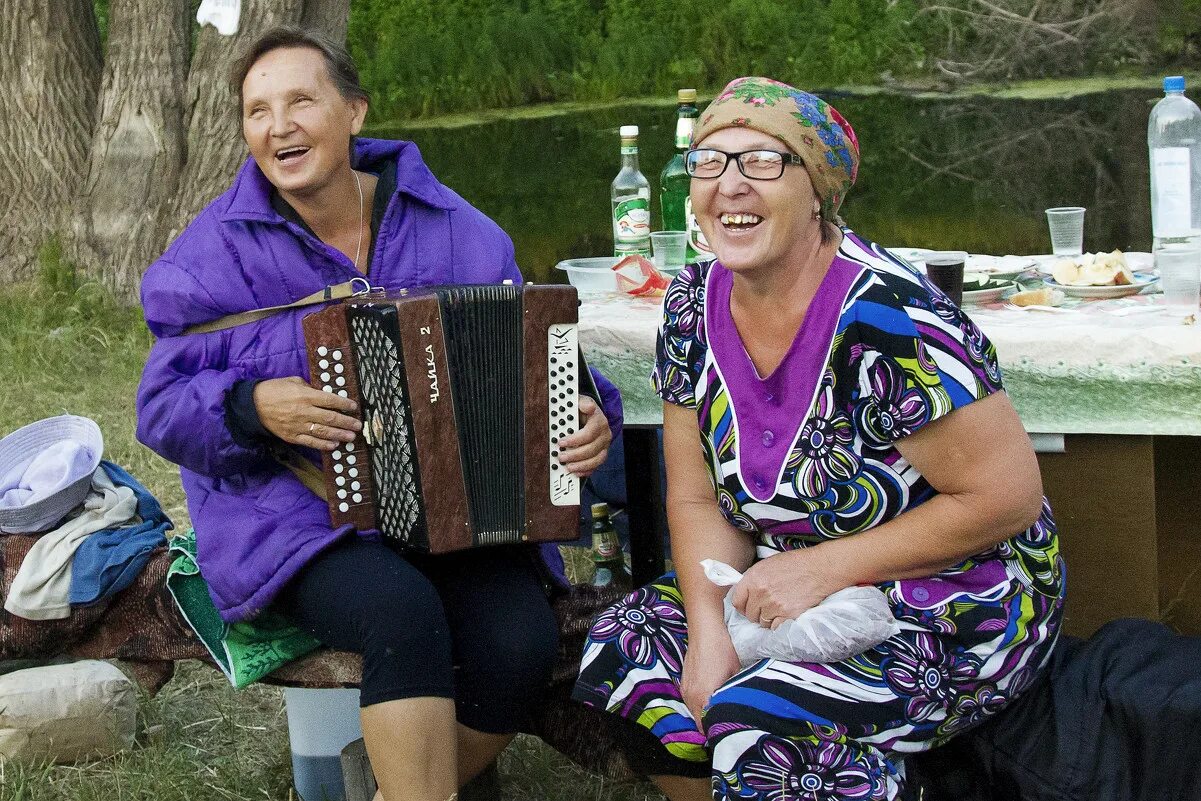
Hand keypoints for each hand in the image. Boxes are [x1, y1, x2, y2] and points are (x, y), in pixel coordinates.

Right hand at [253, 376, 360, 450]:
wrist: (253, 405)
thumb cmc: (274, 390)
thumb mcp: (294, 381)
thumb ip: (311, 388)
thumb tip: (326, 395)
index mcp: (305, 395)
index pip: (330, 400)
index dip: (344, 404)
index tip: (354, 407)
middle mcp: (304, 411)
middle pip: (330, 418)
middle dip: (347, 422)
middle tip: (358, 426)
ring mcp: (298, 425)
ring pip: (323, 432)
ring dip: (339, 435)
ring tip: (351, 437)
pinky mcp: (292, 436)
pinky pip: (311, 442)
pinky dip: (323, 444)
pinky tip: (333, 445)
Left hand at [556, 395, 610, 477]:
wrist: (591, 415)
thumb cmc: (583, 410)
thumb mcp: (582, 401)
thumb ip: (583, 402)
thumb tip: (587, 406)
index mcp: (599, 421)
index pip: (589, 433)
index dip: (575, 439)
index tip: (561, 441)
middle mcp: (604, 434)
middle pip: (591, 449)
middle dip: (575, 454)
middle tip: (561, 456)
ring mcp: (604, 445)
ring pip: (596, 459)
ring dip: (581, 465)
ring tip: (568, 466)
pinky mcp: (601, 454)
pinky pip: (596, 465)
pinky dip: (586, 470)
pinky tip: (576, 472)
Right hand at [680, 630, 741, 730]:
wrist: (705, 631)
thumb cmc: (722, 652)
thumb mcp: (735, 676)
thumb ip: (733, 696)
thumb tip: (738, 708)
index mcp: (703, 699)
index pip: (707, 727)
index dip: (718, 730)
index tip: (728, 729)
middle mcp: (690, 697)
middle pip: (700, 721)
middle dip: (711, 722)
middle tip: (726, 720)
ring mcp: (685, 689)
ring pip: (695, 711)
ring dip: (705, 712)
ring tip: (719, 709)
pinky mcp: (684, 682)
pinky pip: (691, 700)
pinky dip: (700, 702)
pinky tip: (711, 696)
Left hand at [731, 546, 851, 628]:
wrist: (820, 568)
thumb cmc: (795, 563)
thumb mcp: (767, 564)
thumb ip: (753, 579)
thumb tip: (745, 593)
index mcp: (753, 578)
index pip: (737, 601)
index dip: (743, 605)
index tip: (749, 606)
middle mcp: (760, 593)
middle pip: (749, 614)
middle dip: (757, 612)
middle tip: (768, 607)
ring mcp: (774, 605)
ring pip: (762, 622)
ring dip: (769, 619)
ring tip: (779, 609)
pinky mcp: (788, 615)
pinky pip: (775, 628)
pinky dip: (779, 624)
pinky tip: (786, 615)